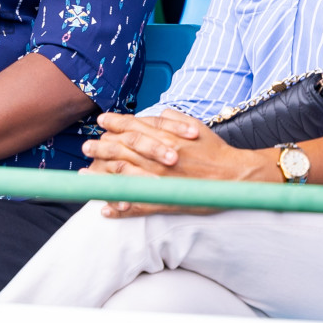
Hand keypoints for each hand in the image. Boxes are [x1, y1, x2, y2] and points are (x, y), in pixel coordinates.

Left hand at [83, 109, 275, 217]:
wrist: (237, 176)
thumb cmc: (216, 150)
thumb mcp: (195, 126)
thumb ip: (173, 119)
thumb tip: (157, 113)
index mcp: (166, 137)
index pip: (133, 127)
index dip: (115, 124)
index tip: (101, 122)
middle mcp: (160, 157)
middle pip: (122, 150)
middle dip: (101, 148)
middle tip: (86, 147)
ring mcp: (161, 180)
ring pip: (124, 176)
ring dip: (102, 176)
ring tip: (85, 176)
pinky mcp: (167, 200)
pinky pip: (139, 205)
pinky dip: (121, 208)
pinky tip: (106, 209)